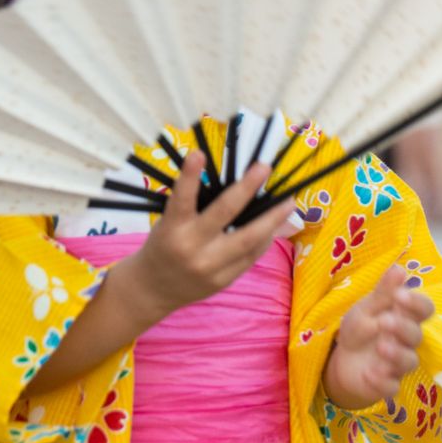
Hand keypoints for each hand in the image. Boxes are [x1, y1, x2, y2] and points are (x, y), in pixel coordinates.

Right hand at [118, 151, 297, 328]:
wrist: (152, 290)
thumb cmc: (163, 246)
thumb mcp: (168, 223)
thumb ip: (193, 207)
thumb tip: (233, 186)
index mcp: (172, 229)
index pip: (181, 199)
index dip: (189, 176)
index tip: (198, 153)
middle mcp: (191, 247)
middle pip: (224, 214)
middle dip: (247, 188)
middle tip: (264, 167)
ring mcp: (210, 266)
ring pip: (248, 238)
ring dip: (272, 218)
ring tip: (289, 202)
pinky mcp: (224, 280)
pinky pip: (251, 255)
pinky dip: (265, 238)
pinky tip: (275, 224)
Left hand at [322, 264, 433, 410]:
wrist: (344, 358)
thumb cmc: (362, 327)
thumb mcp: (367, 306)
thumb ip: (383, 291)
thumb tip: (399, 268)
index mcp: (405, 316)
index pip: (424, 310)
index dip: (416, 304)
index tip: (400, 295)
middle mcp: (407, 341)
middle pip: (416, 335)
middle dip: (403, 328)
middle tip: (385, 321)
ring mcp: (398, 363)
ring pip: (409, 361)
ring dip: (396, 354)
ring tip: (380, 347)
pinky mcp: (387, 384)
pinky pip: (392, 387)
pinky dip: (382, 381)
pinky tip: (368, 373)